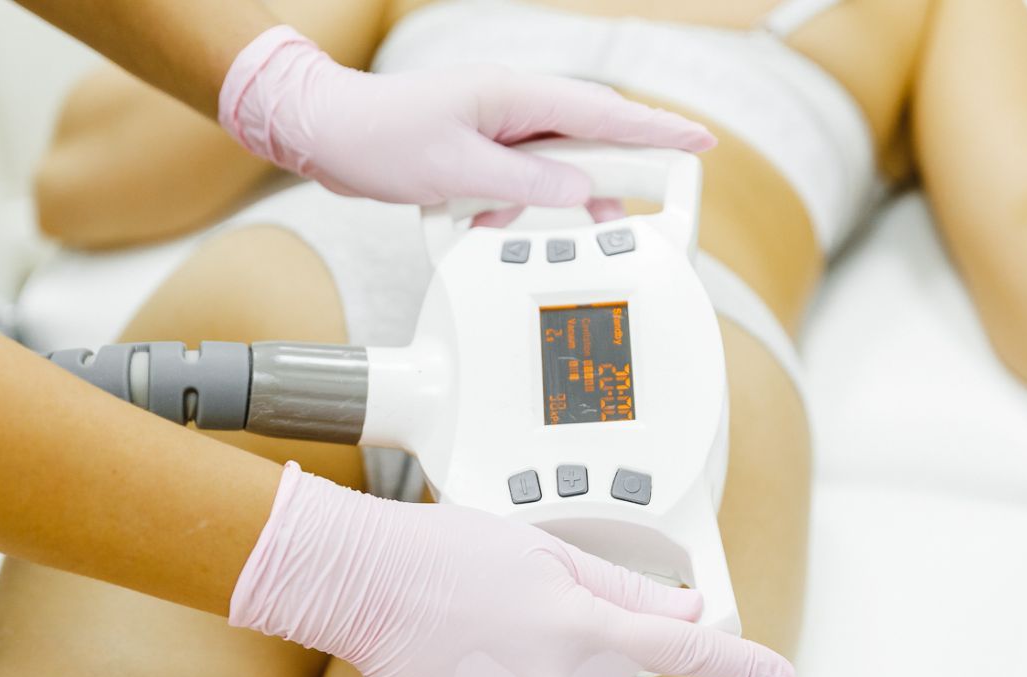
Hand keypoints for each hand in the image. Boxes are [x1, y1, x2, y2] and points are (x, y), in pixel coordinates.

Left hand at [218, 26, 714, 206]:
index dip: (655, 130)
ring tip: (552, 228)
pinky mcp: (476, 153)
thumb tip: (581, 191)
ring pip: (551, 167)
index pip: (602, 113)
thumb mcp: (456, 169)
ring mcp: (493, 130)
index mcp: (512, 97)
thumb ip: (524, 182)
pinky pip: (515, 182)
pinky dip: (510, 207)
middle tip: (651, 205)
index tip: (699, 142)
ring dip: (552, 200)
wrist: (326, 135)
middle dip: (615, 175)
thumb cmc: (379, 138)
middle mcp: (510, 108)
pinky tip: (485, 222)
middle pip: (587, 141)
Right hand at [231, 463, 794, 676]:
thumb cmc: (449, 550)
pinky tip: (475, 655)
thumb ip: (622, 586)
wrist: (365, 580)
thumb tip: (679, 610)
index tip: (779, 676)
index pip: (683, 655)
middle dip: (615, 676)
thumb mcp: (548, 549)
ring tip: (503, 632)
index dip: (741, 665)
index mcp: (583, 627)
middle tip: (570, 629)